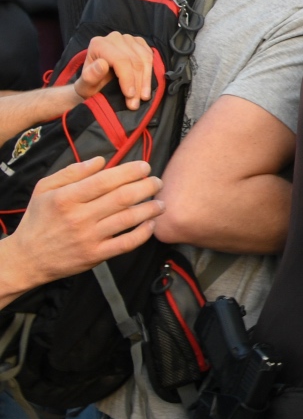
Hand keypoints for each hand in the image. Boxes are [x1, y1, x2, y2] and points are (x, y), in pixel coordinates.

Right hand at [0, 157, 160, 302]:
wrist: (27, 258)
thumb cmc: (38, 220)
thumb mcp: (44, 190)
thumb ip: (72, 172)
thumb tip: (100, 160)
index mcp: (66, 198)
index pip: (105, 180)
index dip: (130, 171)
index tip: (144, 167)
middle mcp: (79, 217)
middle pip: (122, 197)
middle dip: (146, 186)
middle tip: (157, 182)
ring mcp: (89, 238)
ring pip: (128, 219)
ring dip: (150, 208)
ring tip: (160, 202)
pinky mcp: (96, 255)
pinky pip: (126, 243)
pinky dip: (143, 233)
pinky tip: (151, 224)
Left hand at [76, 34, 157, 110]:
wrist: (95, 80)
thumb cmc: (90, 83)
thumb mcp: (85, 85)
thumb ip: (90, 76)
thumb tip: (102, 64)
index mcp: (99, 44)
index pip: (120, 60)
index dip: (128, 78)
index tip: (130, 96)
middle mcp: (115, 38)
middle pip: (134, 61)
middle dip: (138, 84)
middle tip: (136, 102)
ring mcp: (128, 39)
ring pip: (145, 59)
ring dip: (146, 80)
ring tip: (143, 96)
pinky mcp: (138, 42)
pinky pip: (150, 56)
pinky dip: (150, 71)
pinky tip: (146, 84)